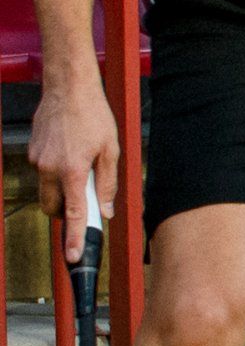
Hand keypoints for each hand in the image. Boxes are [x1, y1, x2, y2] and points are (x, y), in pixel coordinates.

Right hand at [31, 68, 116, 240]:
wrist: (67, 89)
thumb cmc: (93, 115)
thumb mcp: (111, 150)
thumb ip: (108, 183)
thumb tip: (107, 209)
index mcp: (72, 171)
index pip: (73, 214)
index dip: (75, 238)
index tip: (74, 256)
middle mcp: (49, 169)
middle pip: (54, 208)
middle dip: (67, 211)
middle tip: (85, 198)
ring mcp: (37, 161)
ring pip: (47, 191)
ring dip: (62, 191)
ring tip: (80, 167)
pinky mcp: (32, 153)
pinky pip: (43, 173)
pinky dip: (56, 173)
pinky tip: (70, 152)